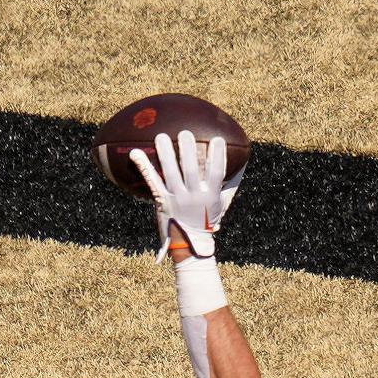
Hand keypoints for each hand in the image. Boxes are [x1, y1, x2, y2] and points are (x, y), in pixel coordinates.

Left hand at [129, 130, 241, 260]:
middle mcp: (194, 197)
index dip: (218, 156)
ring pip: (171, 173)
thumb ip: (231, 184)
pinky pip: (152, 181)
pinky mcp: (162, 201)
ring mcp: (177, 199)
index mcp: (211, 196)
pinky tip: (135, 153)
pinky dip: (144, 166)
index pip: (217, 172)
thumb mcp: (222, 203)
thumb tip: (243, 163)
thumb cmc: (207, 220)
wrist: (189, 244)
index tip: (217, 139)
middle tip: (186, 133)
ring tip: (162, 136)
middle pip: (192, 170)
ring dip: (166, 153)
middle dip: (189, 150)